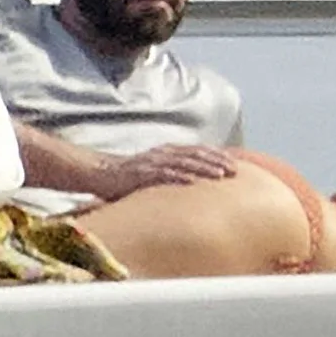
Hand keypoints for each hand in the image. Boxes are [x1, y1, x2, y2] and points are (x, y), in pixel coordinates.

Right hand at [94, 145, 239, 199]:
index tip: (236, 163)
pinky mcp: (141, 173)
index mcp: (167, 152)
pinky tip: (193, 182)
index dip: (217, 155)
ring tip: (220, 175)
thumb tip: (192, 186)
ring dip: (204, 168)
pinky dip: (180, 177)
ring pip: (184, 162)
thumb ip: (171, 175)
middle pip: (195, 154)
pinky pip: (164, 175)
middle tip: (236, 171)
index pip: (198, 150)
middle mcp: (163, 153)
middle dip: (217, 161)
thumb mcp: (153, 172)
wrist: (99, 172)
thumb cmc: (127, 177)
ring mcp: (152, 162)